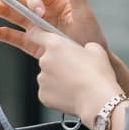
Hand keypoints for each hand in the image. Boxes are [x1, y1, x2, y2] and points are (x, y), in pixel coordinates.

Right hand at [0, 0, 128, 98]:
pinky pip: (13, 37)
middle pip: (16, 0)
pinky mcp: (32, 43)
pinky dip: (0, 34)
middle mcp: (42, 11)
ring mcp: (36, 27)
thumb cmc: (92, 37)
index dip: (32, 0)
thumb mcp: (85, 14)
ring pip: (11, 16)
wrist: (92, 64)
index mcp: (54, 1)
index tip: (38, 13)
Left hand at [0, 27, 121, 118]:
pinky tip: (72, 96)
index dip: (35, 31)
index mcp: (55, 43)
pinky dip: (58, 93)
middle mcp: (43, 59)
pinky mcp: (42, 95)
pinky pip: (48, 91)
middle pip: (45, 57)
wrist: (100, 101)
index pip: (37, 32)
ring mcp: (41, 78)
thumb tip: (83, 51)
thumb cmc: (100, 74)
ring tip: (77, 86)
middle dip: (56, 62)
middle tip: (73, 70)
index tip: (28, 28)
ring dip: (58, 79)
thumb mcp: (95, 50)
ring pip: (47, 76)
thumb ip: (84, 47)